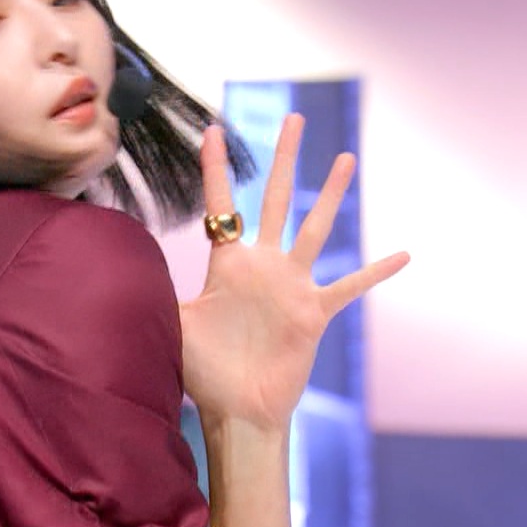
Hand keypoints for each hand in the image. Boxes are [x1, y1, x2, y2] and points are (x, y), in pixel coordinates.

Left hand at [180, 114, 408, 431]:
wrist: (238, 409)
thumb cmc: (205, 372)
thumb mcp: (176, 324)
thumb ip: (158, 291)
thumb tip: (123, 270)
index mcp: (228, 263)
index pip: (221, 205)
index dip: (216, 168)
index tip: (212, 130)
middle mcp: (263, 265)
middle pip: (274, 199)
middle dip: (283, 158)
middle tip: (294, 117)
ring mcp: (291, 286)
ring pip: (314, 228)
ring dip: (332, 194)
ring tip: (347, 157)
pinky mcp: (314, 313)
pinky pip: (349, 286)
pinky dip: (375, 272)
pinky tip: (403, 254)